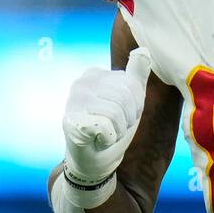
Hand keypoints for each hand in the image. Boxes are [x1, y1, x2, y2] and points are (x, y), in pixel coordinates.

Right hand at [61, 49, 153, 184]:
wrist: (92, 161)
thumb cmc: (112, 129)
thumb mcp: (130, 101)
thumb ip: (135, 77)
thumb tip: (144, 51)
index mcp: (95, 74)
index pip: (132, 84)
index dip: (135, 106)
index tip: (122, 115)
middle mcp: (81, 83)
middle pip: (125, 97)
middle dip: (127, 119)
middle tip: (113, 127)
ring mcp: (73, 101)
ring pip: (116, 113)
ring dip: (118, 130)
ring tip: (105, 133)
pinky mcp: (69, 122)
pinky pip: (105, 127)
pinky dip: (108, 139)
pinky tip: (97, 140)